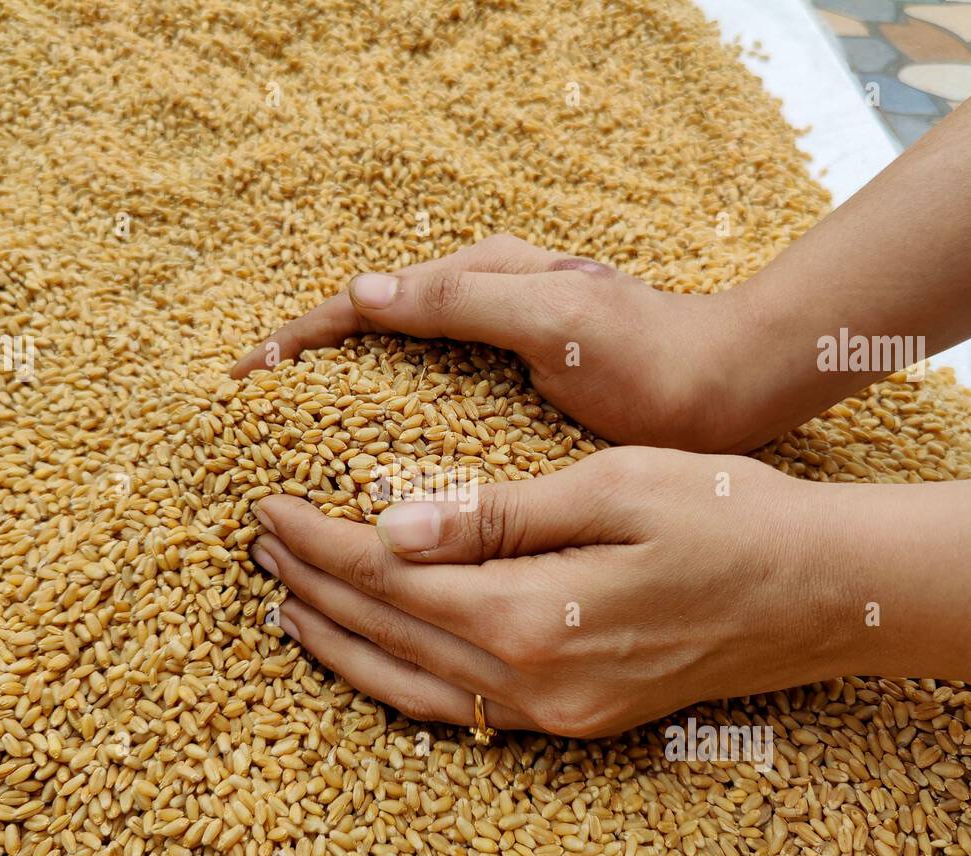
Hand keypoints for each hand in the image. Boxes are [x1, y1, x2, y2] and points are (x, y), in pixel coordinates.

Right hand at [230, 234, 757, 452]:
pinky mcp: (510, 389)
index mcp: (479, 278)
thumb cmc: (649, 353)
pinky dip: (390, 423)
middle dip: (305, 366)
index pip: (363, 302)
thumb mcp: (554, 317)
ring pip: (393, 368)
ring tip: (291, 443)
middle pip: (368, 331)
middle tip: (252, 419)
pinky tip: (372, 462)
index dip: (298, 338)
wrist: (725, 389)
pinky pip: (431, 401)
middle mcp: (478, 307)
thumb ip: (463, 299)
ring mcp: (492, 350)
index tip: (245, 379)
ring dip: (340, 395)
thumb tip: (363, 293)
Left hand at [249, 446, 844, 737]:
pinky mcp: (574, 718)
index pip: (389, 577)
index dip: (320, 540)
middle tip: (256, 543)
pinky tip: (370, 656)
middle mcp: (533, 683)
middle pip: (387, 632)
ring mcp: (555, 714)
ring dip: (340, 643)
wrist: (825, 593)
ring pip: (410, 685)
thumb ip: (496, 513)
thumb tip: (392, 522)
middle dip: (312, 586)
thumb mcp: (613, 487)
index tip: (268, 503)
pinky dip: (397, 681)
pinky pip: (456, 711)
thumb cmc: (730, 517)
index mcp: (534, 616)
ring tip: (283, 603)